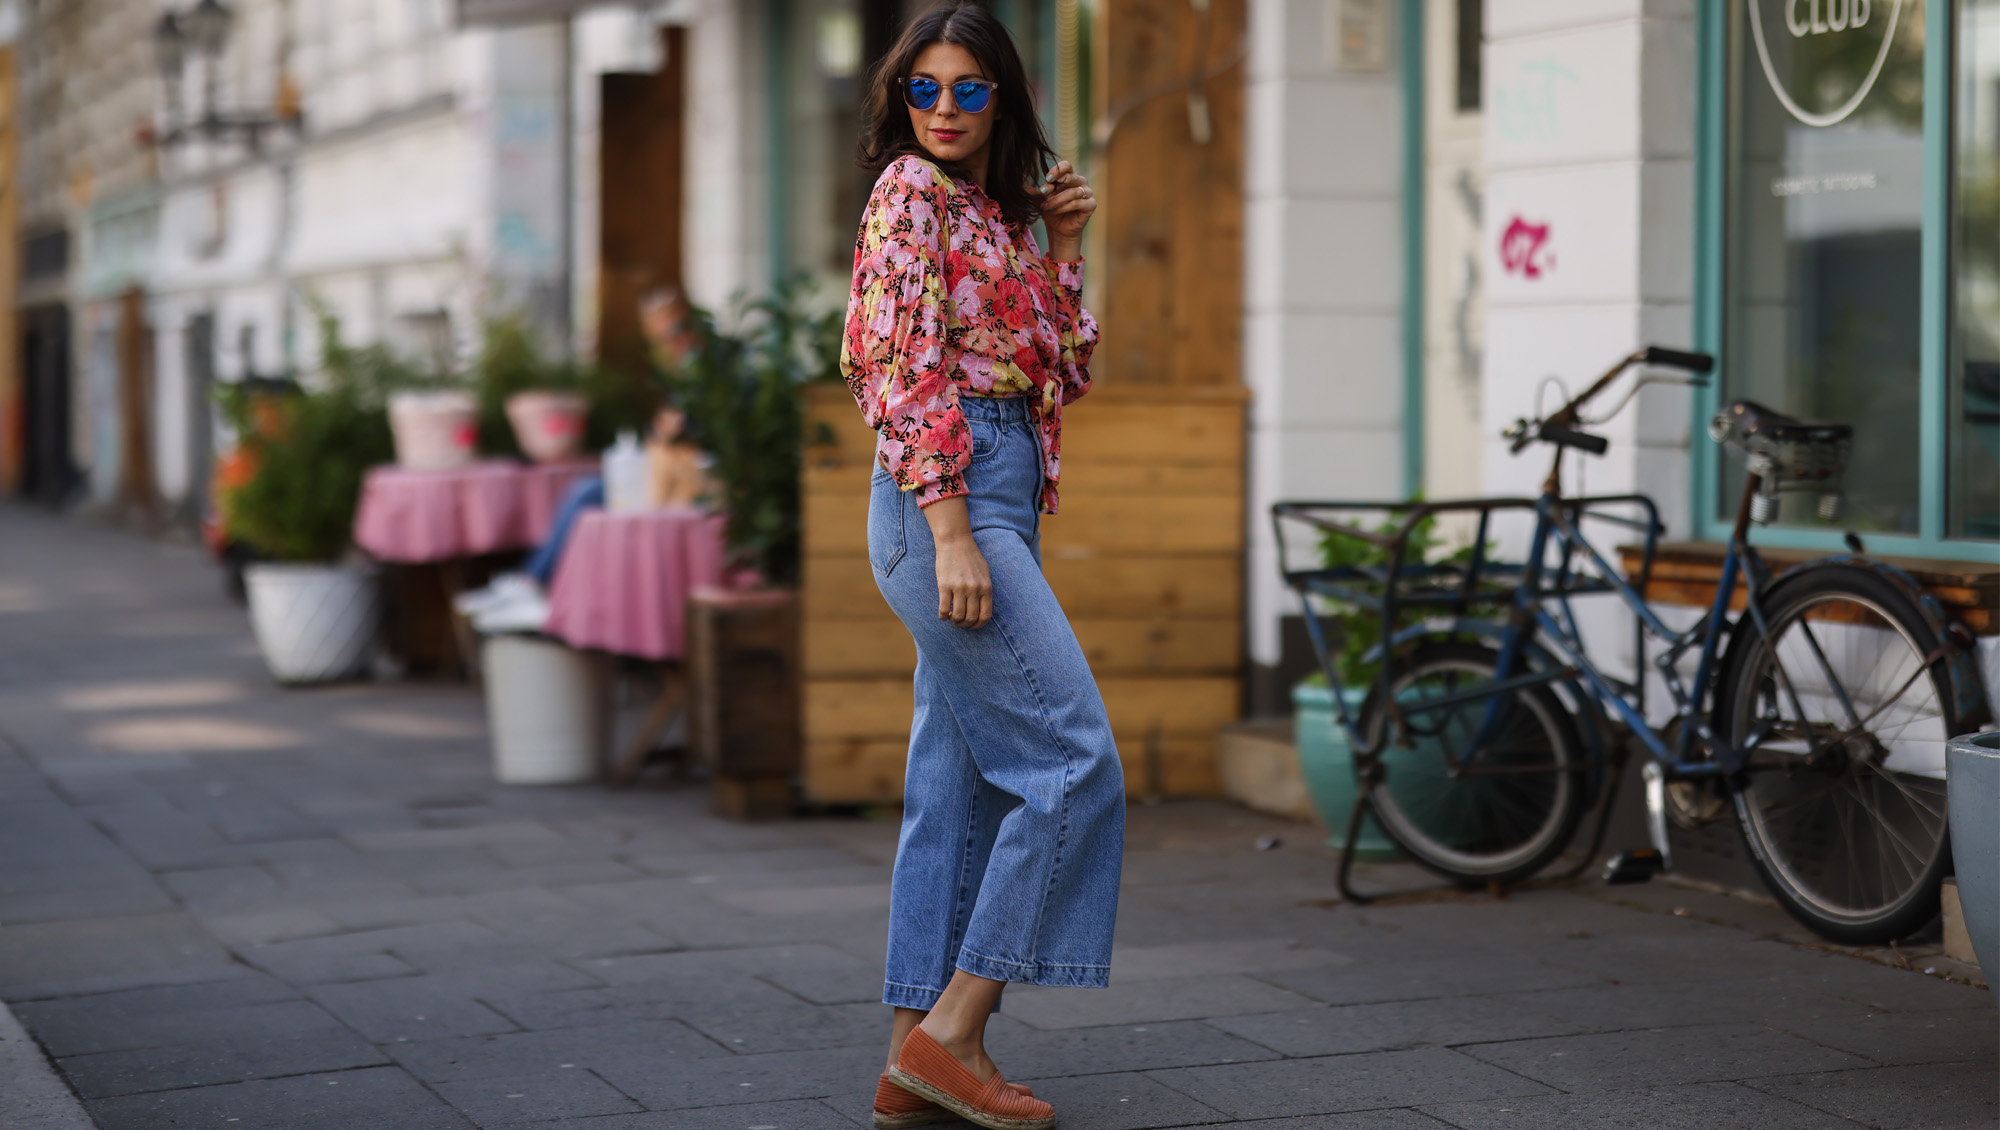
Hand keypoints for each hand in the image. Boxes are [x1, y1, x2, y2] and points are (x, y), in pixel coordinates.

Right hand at [922, 497, 991, 629]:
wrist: (955, 541)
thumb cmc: (970, 556)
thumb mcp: (985, 572)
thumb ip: (985, 590)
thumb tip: (983, 608)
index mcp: (986, 587)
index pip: (985, 615)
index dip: (978, 625)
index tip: (972, 625)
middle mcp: (974, 589)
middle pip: (971, 618)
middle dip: (965, 625)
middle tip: (959, 622)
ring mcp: (960, 588)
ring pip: (958, 616)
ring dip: (954, 621)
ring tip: (951, 617)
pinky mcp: (945, 585)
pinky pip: (943, 608)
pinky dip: (943, 616)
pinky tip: (943, 614)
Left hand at [1037, 161, 1094, 259]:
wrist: (1060, 229)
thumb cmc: (1052, 211)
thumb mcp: (1041, 201)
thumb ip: (1035, 194)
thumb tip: (1023, 188)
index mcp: (1069, 176)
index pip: (1066, 166)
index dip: (1057, 170)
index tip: (1047, 178)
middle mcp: (1080, 182)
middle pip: (1071, 176)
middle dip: (1055, 185)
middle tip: (1043, 192)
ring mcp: (1088, 193)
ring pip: (1072, 192)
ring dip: (1057, 200)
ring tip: (1046, 207)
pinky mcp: (1091, 205)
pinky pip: (1077, 203)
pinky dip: (1064, 207)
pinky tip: (1055, 211)